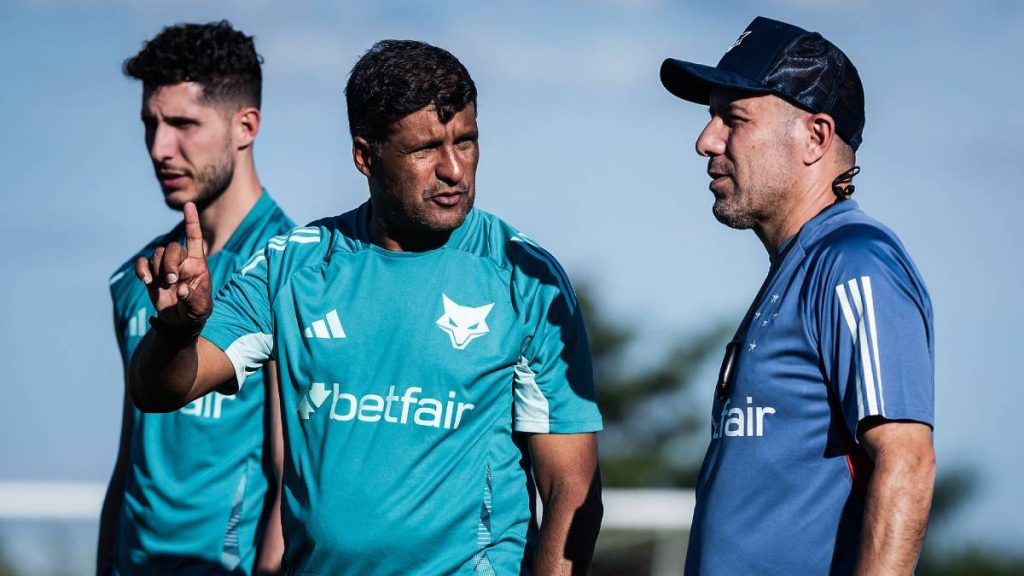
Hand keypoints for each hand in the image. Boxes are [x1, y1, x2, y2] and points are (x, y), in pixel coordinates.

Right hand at [135, 202, 212, 331]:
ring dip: (156, 268)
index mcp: (198, 264)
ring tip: (161, 284)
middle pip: (172, 247)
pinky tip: (145, 281)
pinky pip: (142, 263)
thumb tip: (182, 289)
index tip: (188, 204)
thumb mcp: (200, 308)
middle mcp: (182, 261)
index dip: (191, 221)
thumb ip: (193, 298)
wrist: (181, 323)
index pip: (194, 238)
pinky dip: (141, 269)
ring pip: (157, 254)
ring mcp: (165, 267)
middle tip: (171, 279)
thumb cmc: (196, 312)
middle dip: (169, 262)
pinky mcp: (151, 275)